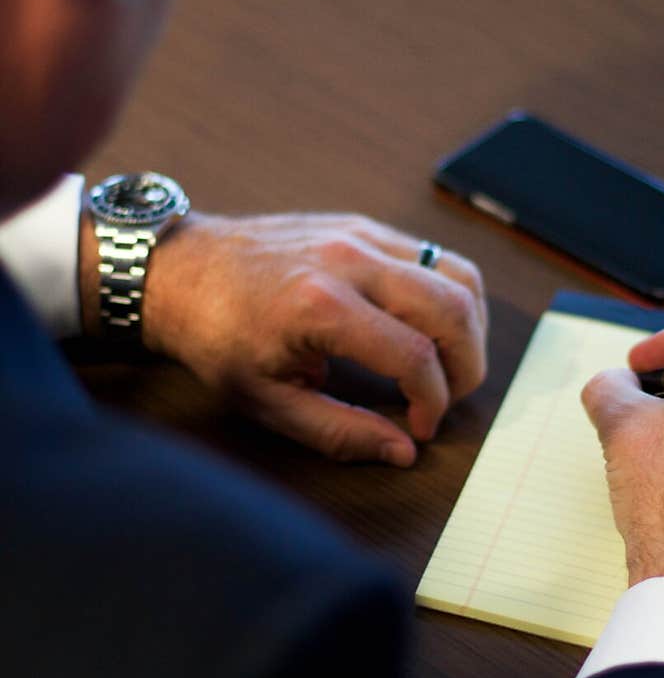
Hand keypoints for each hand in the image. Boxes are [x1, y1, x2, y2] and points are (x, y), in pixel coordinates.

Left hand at [83, 210, 487, 464]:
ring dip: (469, 326)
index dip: (432, 403)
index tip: (419, 428)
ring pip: (457, 273)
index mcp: (321, 306)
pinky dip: (448, 295)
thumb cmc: (215, 335)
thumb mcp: (267, 400)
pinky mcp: (363, 226)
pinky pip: (433, 256)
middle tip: (447, 398)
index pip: (415, 357)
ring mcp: (361, 235)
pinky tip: (428, 328)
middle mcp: (350, 261)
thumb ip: (340, 431)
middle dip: (467, 365)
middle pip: (452, 308)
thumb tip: (402, 451)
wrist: (181, 270)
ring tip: (449, 364)